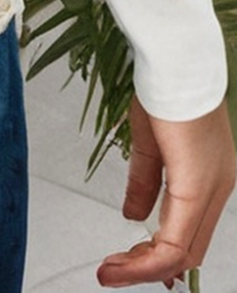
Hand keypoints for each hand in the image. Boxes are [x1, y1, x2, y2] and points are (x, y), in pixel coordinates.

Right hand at [96, 92, 235, 287]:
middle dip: (147, 267)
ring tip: (111, 270)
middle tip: (113, 270)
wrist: (175, 59)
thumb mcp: (151, 143)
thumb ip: (145, 183)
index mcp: (210, 177)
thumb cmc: (165, 85)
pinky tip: (124, 262)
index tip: (126, 262)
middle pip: (188, 251)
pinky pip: (175, 241)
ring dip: (144, 268)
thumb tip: (134, 217)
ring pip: (183, 253)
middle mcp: (219, 189)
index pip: (189, 233)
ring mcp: (211, 191)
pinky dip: (148, 260)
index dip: (159, 256)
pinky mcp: (196, 188)